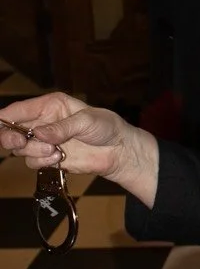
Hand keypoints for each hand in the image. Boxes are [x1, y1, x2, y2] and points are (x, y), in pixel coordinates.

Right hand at [0, 92, 130, 178]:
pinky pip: (32, 162)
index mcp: (49, 106)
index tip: (1, 126)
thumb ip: (62, 128)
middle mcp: (42, 122)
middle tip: (22, 142)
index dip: (4, 118)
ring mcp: (43, 141)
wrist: (118, 151)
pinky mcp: (48, 158)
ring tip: (55, 151)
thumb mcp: (86, 121)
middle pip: (10, 130)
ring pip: (20, 149)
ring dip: (33, 152)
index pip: (17, 110)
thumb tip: (38, 134)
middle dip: (12, 138)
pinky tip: (60, 159)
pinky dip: (42, 162)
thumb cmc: (106, 127)